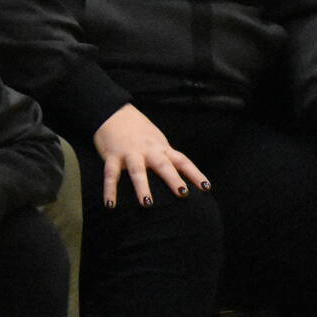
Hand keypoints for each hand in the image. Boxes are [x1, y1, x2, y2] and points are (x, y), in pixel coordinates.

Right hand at [92, 103, 208, 207]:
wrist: (113, 112)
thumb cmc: (138, 131)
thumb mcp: (156, 141)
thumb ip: (165, 157)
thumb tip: (181, 177)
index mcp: (161, 148)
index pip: (182, 161)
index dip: (195, 174)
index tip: (206, 187)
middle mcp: (148, 150)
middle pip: (163, 165)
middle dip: (173, 179)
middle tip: (183, 194)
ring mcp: (130, 153)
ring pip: (137, 171)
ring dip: (142, 187)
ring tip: (147, 204)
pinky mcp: (112, 156)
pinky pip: (111, 175)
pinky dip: (110, 190)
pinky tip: (111, 205)